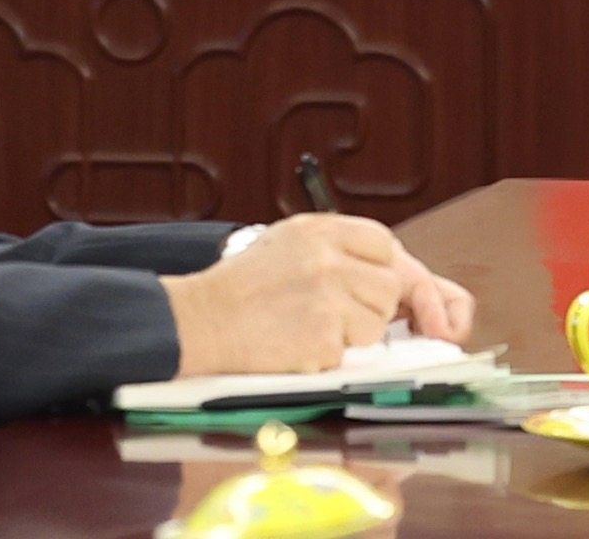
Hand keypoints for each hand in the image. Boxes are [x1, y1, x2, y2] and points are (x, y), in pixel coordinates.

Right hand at [164, 213, 455, 375]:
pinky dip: (324, 357)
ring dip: (351, 335)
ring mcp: (327, 299)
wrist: (199, 319)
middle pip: (389, 287)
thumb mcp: (288, 243)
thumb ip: (336, 248)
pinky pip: (346, 354)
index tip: (372, 286)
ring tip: (309, 326)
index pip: (383, 245)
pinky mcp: (321, 338)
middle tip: (338, 313)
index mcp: (322, 231)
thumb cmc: (241, 286)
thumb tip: (385, 270)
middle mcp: (328, 260)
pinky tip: (294, 344)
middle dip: (372, 306)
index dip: (383, 269)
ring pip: (375, 324)